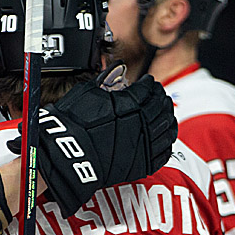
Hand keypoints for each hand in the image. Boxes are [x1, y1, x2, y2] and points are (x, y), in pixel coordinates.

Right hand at [7, 73, 177, 217]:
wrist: (66, 155)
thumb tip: (117, 70)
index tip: (148, 82)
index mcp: (131, 104)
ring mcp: (144, 146)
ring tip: (165, 112)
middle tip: (159, 94)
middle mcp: (142, 124)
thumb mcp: (87, 93)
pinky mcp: (142, 164)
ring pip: (167, 129)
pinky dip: (167, 142)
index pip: (148, 89)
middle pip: (161, 107)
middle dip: (161, 98)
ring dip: (168, 117)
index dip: (149, 84)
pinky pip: (163, 152)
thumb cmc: (73, 125)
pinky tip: (164, 137)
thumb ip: (107, 81)